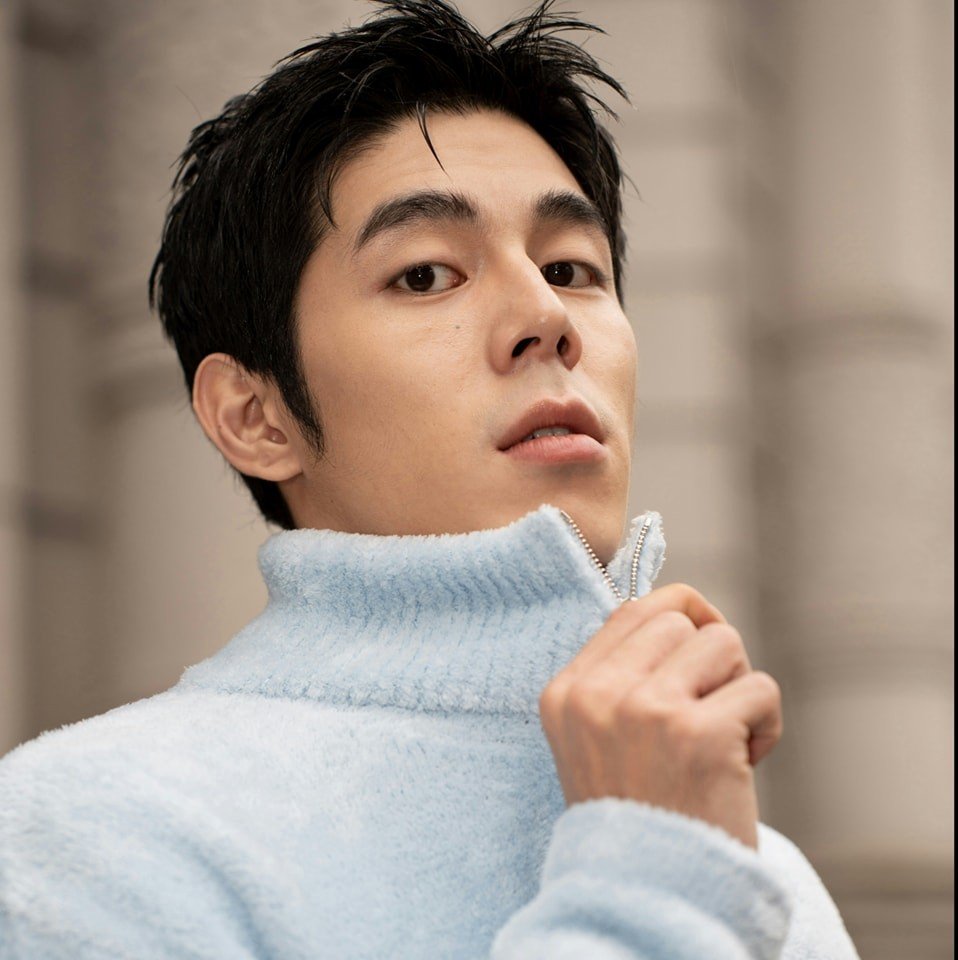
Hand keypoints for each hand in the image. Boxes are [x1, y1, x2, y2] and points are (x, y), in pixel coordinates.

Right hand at [538, 584, 782, 848]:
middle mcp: (598, 695)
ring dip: (739, 686)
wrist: (648, 897)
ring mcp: (646, 712)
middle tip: (711, 709)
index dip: (681, 615)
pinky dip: (767, 726)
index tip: (703, 645)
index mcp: (567, 692)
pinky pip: (761, 688)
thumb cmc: (637, 814)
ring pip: (723, 642)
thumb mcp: (598, 737)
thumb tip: (688, 611)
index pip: (633, 609)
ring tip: (727, 736)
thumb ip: (623, 675)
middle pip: (681, 620)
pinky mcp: (699, 736)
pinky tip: (744, 766)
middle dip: (711, 658)